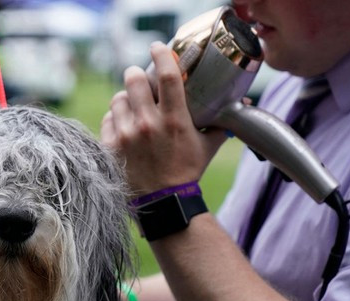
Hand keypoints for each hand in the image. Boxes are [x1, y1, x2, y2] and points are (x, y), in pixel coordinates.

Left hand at [100, 42, 227, 194]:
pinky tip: (122, 124)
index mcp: (174, 119)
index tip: (157, 47)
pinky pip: (107, 120)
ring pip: (118, 99)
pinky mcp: (110, 147)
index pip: (165, 74)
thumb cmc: (186, 173)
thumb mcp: (208, 146)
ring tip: (131, 106)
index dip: (160, 54)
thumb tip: (243, 104)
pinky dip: (114, 119)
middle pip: (132, 80)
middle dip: (135, 75)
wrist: (163, 203)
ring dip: (124, 99)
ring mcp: (126, 135)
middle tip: (138, 78)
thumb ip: (220, 123)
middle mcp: (147, 124)